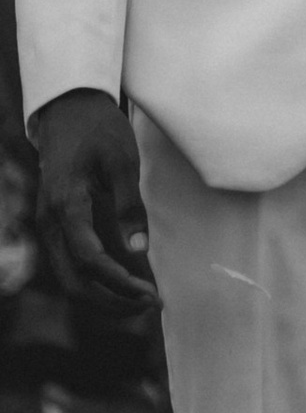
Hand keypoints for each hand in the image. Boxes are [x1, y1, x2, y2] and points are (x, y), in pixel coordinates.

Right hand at [31, 89, 156, 312]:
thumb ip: (129, 205)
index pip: (89, 260)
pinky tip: (123, 279)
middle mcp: (50, 223)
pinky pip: (69, 264)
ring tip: (140, 298)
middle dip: (110, 301)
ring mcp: (48, 226)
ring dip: (102, 294)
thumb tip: (138, 250)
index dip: (118, 282)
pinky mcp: (54, 225)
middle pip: (74, 282)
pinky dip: (94, 279)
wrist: (67, 109)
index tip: (149, 295)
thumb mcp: (121, 160)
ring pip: (69, 278)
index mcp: (66, 206)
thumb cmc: (97, 129)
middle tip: (149, 304)